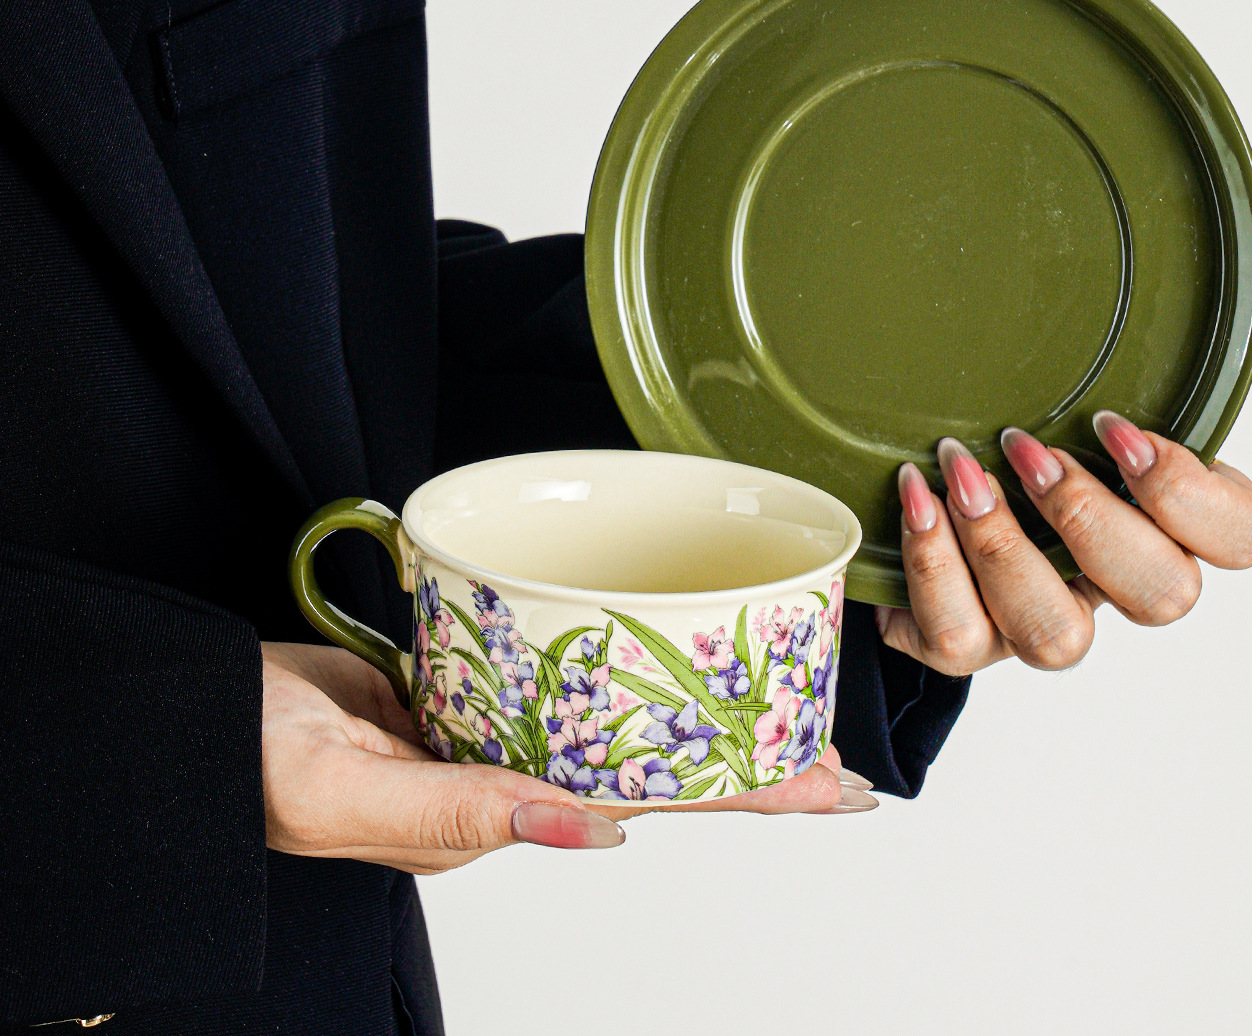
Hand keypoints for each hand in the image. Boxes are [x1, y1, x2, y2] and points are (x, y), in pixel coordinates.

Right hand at [263, 643, 870, 872]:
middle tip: (835, 750)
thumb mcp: (347, 794)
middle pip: (655, 762)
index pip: (650, 803)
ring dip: (694, 705)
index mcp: (496, 819)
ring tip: (778, 698)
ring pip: (613, 714)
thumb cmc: (250, 767)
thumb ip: (459, 813)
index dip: (740, 792)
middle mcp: (510, 776)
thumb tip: (595, 832)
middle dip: (748, 758)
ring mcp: (490, 726)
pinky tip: (658, 641)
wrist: (193, 716)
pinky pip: (556, 665)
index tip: (826, 786)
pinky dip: (614, 653)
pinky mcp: (464, 678)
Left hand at [875, 248, 1251, 676]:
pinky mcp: (962, 641)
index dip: (1189, 493)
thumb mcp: (1123, 382)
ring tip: (958, 468)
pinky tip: (915, 496)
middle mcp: (1115, 587)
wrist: (937, 496)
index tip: (1117, 424)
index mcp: (1172, 524)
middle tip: (1026, 445)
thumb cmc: (1055, 437)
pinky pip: (956, 641)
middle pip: (1164, 598)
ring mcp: (1040, 623)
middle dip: (1093, 518)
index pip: (1243, 540)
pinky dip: (932, 568)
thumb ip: (1205, 338)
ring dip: (1006, 548)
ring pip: (1059, 638)